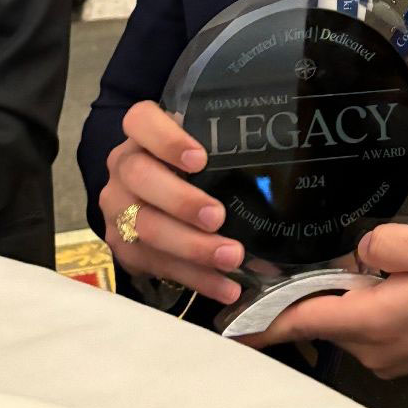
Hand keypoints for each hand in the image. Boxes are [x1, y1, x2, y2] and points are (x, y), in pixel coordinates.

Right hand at [97, 100, 242, 304]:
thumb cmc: (192, 163)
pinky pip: (158, 265)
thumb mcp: (202, 144)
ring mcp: (118, 209)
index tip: (200, 159)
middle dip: (181, 201)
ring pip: (145, 228)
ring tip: (232, 257)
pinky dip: (196, 278)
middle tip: (217, 217)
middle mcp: (123, 168)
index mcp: (141, 134)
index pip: (141, 121)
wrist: (152, 196)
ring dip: (192, 247)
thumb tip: (289, 154)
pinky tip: (226, 287)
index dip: (167, 139)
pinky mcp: (124, 247)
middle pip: (141, 179)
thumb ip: (224, 142)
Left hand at [237, 223, 407, 376]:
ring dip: (345, 294)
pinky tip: (389, 283)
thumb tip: (353, 253)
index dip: (263, 318)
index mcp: (375, 319)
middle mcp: (374, 348)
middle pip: (322, 316)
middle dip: (309, 289)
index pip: (304, 319)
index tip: (229, 322)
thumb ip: (384, 242)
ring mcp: (387, 358)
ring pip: (346, 319)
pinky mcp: (399, 356)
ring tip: (376, 264)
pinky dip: (364, 305)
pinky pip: (366, 327)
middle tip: (303, 260)